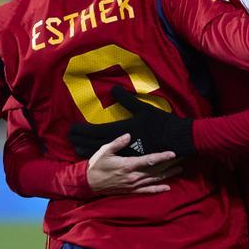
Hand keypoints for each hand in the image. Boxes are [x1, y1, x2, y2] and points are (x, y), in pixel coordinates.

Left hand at [68, 87, 194, 157]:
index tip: (72, 129)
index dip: (83, 131)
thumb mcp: (143, 109)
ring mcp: (126, 154)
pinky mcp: (133, 160)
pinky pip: (111, 160)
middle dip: (81, 141)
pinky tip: (95, 159)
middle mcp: (121, 144)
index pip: (96, 131)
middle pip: (95, 144)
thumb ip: (127, 100)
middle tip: (70, 138)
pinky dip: (101, 158)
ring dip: (88, 151)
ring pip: (102, 155)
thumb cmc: (160, 123)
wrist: (177, 140)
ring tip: (76, 149)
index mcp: (122, 130)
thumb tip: (114, 88)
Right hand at [85, 134, 181, 194]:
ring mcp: (133, 185)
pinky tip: (168, 187)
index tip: (173, 153)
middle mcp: (133, 176)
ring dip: (167, 175)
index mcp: (128, 165)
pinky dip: (158, 189)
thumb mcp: (105, 151)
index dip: (162, 156)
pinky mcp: (131, 191)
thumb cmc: (97, 164)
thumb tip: (129, 135)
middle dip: (169, 164)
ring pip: (154, 179)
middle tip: (182, 158)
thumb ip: (118, 143)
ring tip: (179, 169)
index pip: (149, 160)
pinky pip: (147, 191)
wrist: (89, 183)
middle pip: (155, 170)